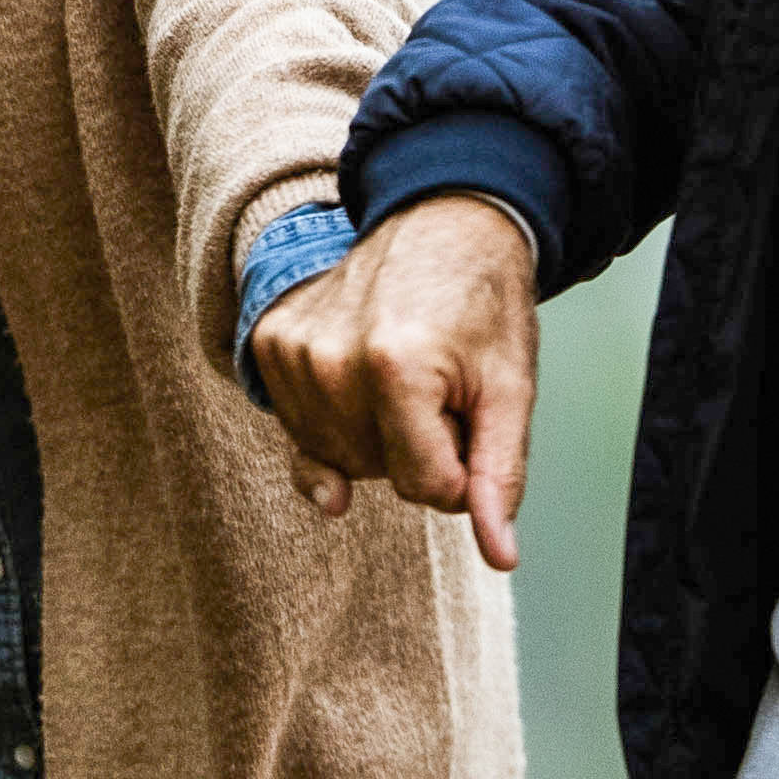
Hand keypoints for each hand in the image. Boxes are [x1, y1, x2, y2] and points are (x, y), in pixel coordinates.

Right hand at [249, 199, 540, 571]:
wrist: (440, 221)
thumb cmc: (482, 305)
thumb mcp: (510, 390)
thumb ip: (498, 476)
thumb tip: (500, 556)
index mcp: (396, 369)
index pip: (428, 488)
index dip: (461, 465)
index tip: (471, 411)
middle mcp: (329, 361)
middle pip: (380, 475)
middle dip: (417, 446)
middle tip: (440, 381)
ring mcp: (290, 351)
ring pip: (339, 460)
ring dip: (375, 435)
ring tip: (401, 372)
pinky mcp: (269, 344)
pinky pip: (304, 432)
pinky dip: (337, 420)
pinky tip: (359, 376)